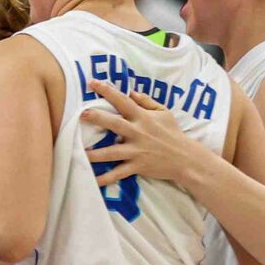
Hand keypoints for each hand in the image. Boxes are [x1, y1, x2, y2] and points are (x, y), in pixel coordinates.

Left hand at [81, 82, 208, 186]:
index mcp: (142, 117)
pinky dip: (105, 179)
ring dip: (95, 153)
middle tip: (81, 115)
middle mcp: (137, 133)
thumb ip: (146, 102)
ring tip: (79, 152)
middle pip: (114, 124)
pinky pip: (118, 173)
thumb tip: (131, 92)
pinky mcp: (137, 166)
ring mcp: (136, 151)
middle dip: (97, 119)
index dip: (108, 91)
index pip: (123, 101)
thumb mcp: (163, 112)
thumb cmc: (172, 133)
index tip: (92, 83)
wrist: (185, 158)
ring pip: (111, 152)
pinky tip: (92, 181)